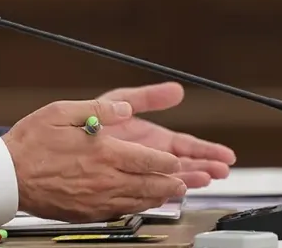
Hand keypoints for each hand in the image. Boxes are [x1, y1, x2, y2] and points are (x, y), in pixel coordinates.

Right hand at [2, 99, 186, 222]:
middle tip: (184, 181)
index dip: (168, 161)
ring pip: (139, 202)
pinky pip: (121, 212)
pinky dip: (136, 208)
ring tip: (170, 194)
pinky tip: (138, 204)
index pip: (149, 160)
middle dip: (172, 182)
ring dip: (158, 197)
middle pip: (150, 185)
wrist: (7, 176)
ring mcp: (97, 199)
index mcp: (103, 152)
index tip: (176, 159)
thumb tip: (125, 108)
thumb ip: (98, 108)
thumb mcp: (60, 112)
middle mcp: (105, 179)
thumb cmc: (30, 144)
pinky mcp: (87, 213)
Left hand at [98, 82, 236, 187]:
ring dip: (190, 179)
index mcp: (152, 138)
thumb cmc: (85, 121)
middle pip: (184, 165)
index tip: (225, 155)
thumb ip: (145, 97)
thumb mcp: (117, 101)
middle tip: (222, 171)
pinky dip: (164, 191)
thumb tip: (176, 90)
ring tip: (207, 179)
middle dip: (205, 167)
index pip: (186, 146)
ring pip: (170, 179)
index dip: (207, 151)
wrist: (57, 145)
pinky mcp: (126, 186)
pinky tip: (176, 191)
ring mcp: (138, 172)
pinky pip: (149, 191)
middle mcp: (148, 157)